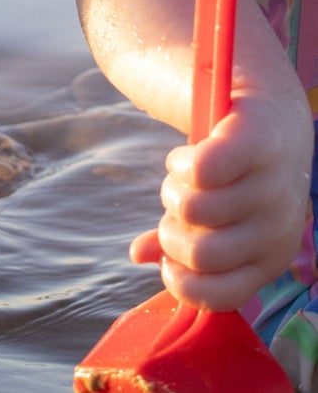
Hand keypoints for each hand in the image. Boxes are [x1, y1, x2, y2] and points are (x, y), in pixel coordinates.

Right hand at [130, 91, 311, 310]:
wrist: (272, 117)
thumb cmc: (240, 178)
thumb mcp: (221, 219)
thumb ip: (183, 240)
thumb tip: (138, 255)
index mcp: (269, 258)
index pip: (220, 295)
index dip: (181, 282)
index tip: (167, 259)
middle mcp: (275, 231)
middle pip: (200, 254)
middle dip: (170, 232)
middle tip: (176, 210)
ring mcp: (268, 189)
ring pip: (192, 209)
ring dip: (172, 190)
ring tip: (183, 178)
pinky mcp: (253, 147)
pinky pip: (201, 170)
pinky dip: (179, 163)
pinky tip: (186, 157)